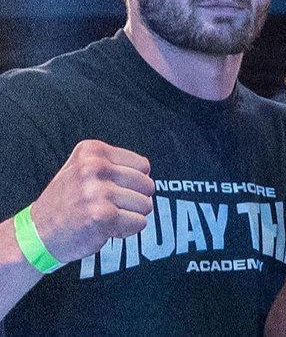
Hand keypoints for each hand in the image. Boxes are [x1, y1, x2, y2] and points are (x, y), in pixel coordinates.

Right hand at [32, 140, 154, 262]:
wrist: (37, 234)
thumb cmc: (65, 202)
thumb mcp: (82, 168)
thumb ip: (112, 163)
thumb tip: (147, 170)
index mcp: (92, 151)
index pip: (143, 165)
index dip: (134, 182)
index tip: (114, 190)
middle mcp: (95, 167)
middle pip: (147, 185)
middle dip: (135, 200)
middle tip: (110, 206)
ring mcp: (99, 192)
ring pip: (146, 205)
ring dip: (130, 216)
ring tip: (106, 216)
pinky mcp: (103, 216)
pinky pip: (139, 223)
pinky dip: (127, 230)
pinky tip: (106, 228)